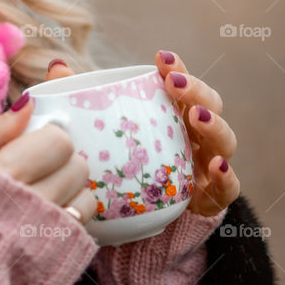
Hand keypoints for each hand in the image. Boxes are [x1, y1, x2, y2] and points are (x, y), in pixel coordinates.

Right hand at [0, 94, 97, 224]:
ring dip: (68, 189)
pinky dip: (71, 214)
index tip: (35, 145)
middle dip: (61, 163)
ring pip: (84, 194)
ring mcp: (46, 232)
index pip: (58, 142)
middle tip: (39, 170)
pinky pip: (83, 222)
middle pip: (77, 167)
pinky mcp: (57, 253)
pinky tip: (48, 216)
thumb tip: (30, 104)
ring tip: (42, 194)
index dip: (49, 139)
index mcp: (5, 174)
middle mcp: (30, 204)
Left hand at [44, 54, 239, 216]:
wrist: (134, 227)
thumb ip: (81, 103)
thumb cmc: (120, 170)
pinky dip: (227, 177)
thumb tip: (57, 66)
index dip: (176, 68)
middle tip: (174, 84)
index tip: (160, 58)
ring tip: (197, 117)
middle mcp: (195, 137)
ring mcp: (207, 167)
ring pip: (224, 142)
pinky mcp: (212, 199)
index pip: (181, 85)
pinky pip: (228, 189)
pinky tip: (216, 166)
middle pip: (210, 106)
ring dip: (214, 126)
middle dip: (196, 91)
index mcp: (172, 116)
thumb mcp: (100, 136)